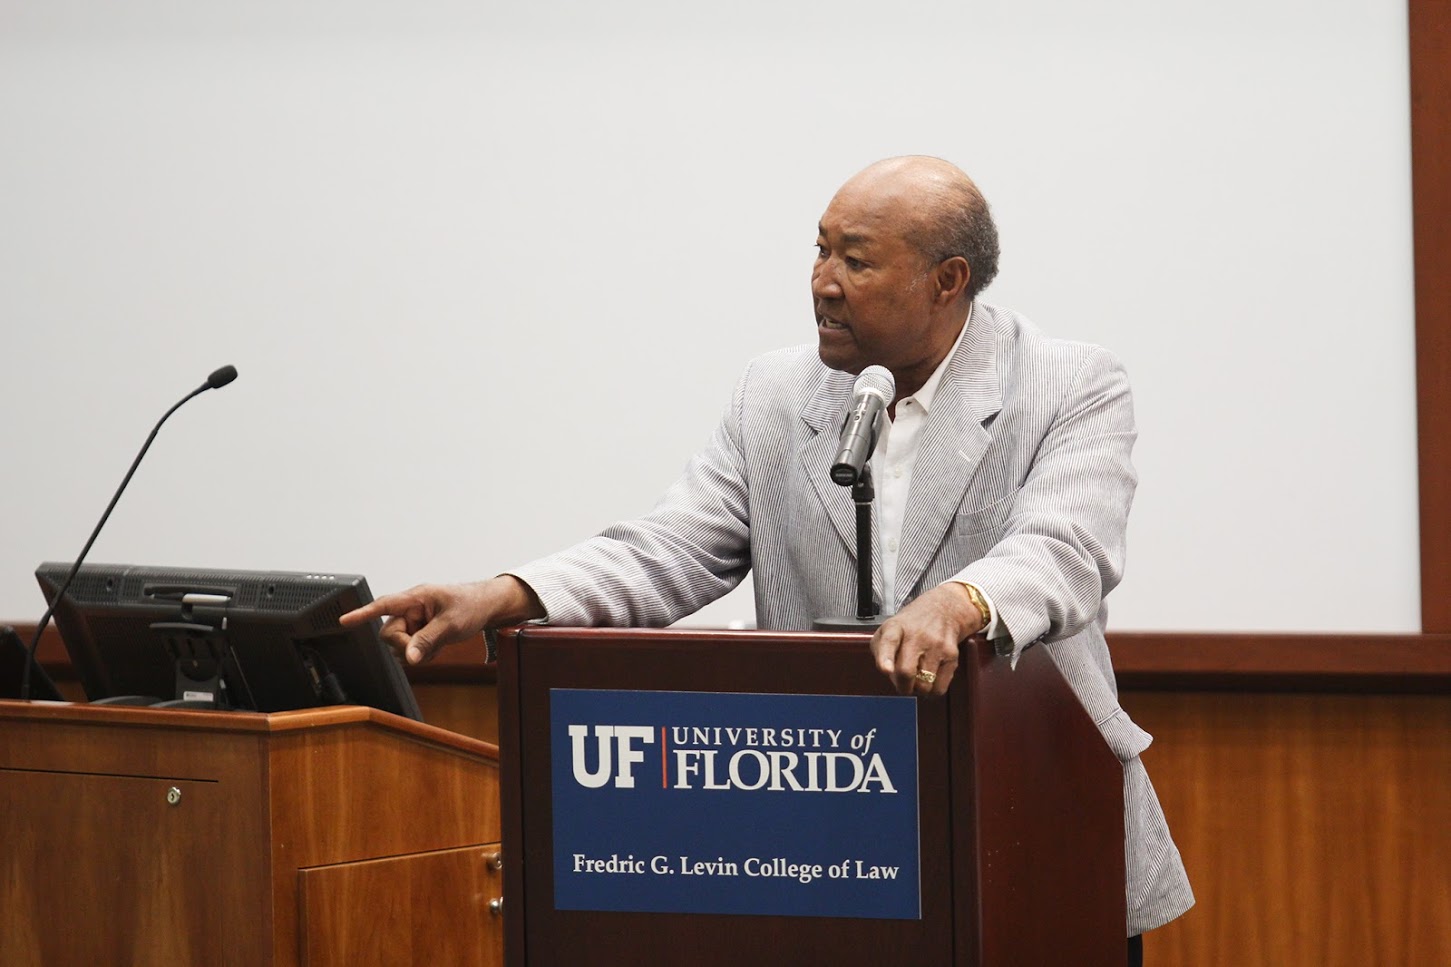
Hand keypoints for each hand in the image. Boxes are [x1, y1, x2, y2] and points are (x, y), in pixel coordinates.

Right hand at [338, 575, 543, 664]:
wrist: (488, 607)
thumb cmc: (471, 605)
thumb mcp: (451, 624)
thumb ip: (427, 640)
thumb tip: (408, 658)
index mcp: (416, 598)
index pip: (384, 605)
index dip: (363, 614)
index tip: (344, 621)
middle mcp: (412, 609)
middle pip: (390, 633)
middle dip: (404, 645)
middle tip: (425, 647)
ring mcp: (416, 622)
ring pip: (400, 645)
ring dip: (416, 651)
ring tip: (438, 643)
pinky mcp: (422, 633)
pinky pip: (412, 650)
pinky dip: (423, 654)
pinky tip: (438, 647)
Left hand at [869, 582, 984, 696]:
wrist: (943, 610)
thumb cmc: (910, 626)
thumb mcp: (888, 629)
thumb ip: (881, 652)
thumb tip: (889, 675)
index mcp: (896, 628)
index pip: (889, 641)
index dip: (886, 658)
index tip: (886, 669)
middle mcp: (917, 635)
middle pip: (907, 671)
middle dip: (902, 686)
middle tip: (903, 684)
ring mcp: (936, 645)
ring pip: (924, 685)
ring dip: (917, 689)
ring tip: (917, 677)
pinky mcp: (952, 656)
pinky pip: (939, 688)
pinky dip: (932, 690)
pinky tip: (930, 678)